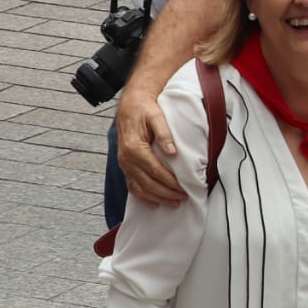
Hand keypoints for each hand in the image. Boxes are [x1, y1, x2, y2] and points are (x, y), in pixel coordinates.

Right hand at [117, 87, 186, 205]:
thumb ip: (164, 134)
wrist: (130, 104)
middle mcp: (126, 158)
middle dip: (166, 193)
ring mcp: (124, 163)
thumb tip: (172, 152)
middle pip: (148, 183)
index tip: (183, 189)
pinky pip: (132, 185)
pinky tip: (154, 202)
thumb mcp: (156, 117)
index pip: (155, 171)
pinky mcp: (124, 165)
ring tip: (173, 202)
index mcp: (135, 148)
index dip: (170, 182)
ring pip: (139, 187)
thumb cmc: (145, 110)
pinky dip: (142, 195)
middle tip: (182, 198)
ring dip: (156, 197)